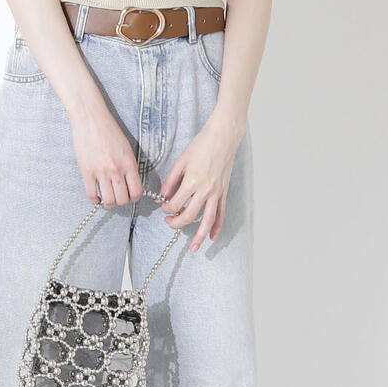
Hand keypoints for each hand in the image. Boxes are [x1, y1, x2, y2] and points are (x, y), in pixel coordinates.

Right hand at [70, 107, 144, 207]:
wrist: (90, 119)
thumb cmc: (109, 130)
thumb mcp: (126, 147)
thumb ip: (129, 166)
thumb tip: (130, 182)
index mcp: (129, 163)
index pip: (136, 191)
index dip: (134, 197)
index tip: (130, 195)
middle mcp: (116, 170)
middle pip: (123, 199)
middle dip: (122, 201)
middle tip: (118, 197)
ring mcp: (100, 172)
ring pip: (108, 200)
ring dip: (109, 203)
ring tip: (107, 198)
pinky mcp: (86, 172)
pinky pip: (91, 195)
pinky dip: (94, 200)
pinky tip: (96, 197)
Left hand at [158, 117, 241, 251]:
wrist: (223, 138)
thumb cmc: (201, 146)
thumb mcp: (181, 161)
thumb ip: (171, 180)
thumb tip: (163, 195)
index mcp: (192, 182)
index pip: (175, 204)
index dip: (166, 208)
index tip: (163, 206)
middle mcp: (205, 190)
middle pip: (189, 216)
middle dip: (176, 223)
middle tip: (168, 223)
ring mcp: (217, 193)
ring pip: (208, 221)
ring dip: (200, 236)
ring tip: (194, 248)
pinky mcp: (224, 192)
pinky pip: (221, 214)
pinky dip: (217, 227)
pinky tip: (212, 237)